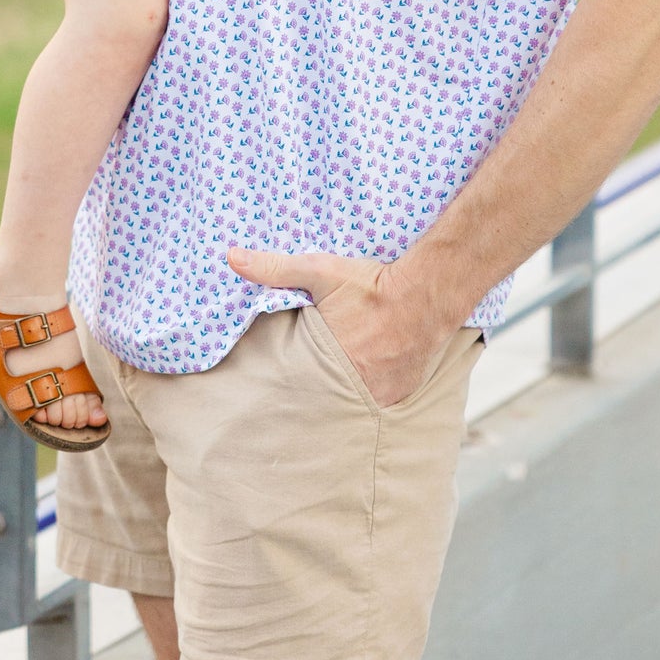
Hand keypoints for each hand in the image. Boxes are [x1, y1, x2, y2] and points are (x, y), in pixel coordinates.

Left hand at [228, 246, 450, 407]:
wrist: (427, 293)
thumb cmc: (372, 284)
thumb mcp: (321, 271)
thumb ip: (274, 267)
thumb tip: (231, 257)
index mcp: (327, 362)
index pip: (297, 383)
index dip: (292, 379)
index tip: (284, 378)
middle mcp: (354, 386)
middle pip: (326, 395)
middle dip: (317, 389)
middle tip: (312, 379)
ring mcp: (380, 395)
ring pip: (353, 401)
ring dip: (345, 391)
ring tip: (341, 378)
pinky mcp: (401, 394)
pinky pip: (379, 400)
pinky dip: (372, 391)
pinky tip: (370, 377)